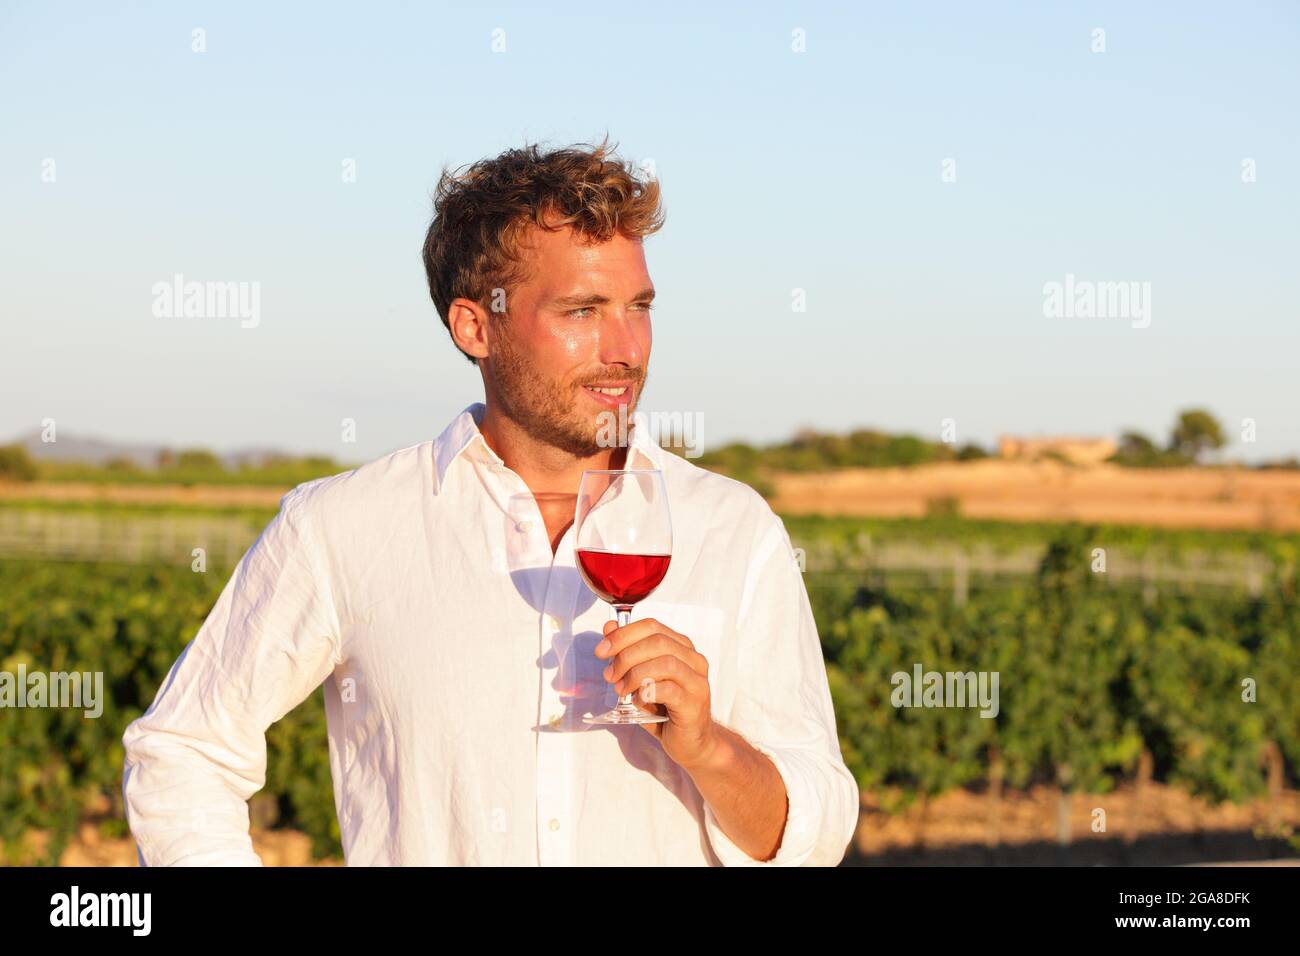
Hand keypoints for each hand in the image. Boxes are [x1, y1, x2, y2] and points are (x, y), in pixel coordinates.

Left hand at [593, 616, 718, 767]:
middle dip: (626, 656)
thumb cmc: (665, 708)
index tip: (601, 651)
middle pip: (657, 642)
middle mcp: (694, 660)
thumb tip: (609, 628)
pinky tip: (637, 700)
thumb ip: (627, 653)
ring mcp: (697, 681)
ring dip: (635, 675)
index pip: (651, 626)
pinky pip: (669, 690)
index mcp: (681, 647)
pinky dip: (647, 692)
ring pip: (665, 663)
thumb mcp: (641, 677)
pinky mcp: (694, 703)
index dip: (623, 635)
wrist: (691, 742)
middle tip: (610, 675)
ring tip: (621, 690)